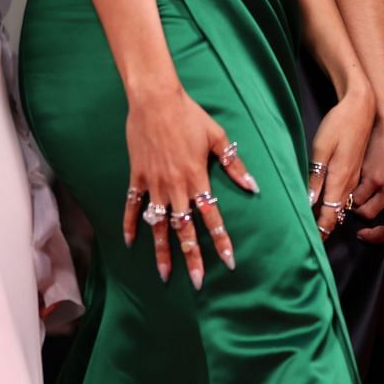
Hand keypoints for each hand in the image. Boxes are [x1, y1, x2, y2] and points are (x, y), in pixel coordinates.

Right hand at [122, 88, 256, 289]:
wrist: (155, 100)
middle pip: (184, 229)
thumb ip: (234, 164)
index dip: (220, 241)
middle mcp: (175, 186)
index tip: (228, 262)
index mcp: (197, 178)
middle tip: (197, 282)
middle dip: (191, 257)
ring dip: (161, 251)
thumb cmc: (189, 115)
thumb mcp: (217, 137)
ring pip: (158, 225)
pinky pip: (132, 206)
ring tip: (164, 275)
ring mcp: (154, 184)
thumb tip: (253, 186)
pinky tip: (129, 243)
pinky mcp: (137, 178)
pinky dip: (131, 225)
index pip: (212, 217)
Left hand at [308, 86, 374, 240]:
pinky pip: (347, 196)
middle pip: (338, 214)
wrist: (362, 107)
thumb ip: (316, 177)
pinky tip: (329, 208)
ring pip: (344, 207)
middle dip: (326, 229)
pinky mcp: (356, 171)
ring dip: (332, 219)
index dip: (321, 231)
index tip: (311, 244)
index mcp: (340, 179)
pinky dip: (338, 207)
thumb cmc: (339, 124)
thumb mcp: (321, 148)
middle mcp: (350, 183)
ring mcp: (355, 178)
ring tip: (318, 231)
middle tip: (312, 243)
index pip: (330, 214)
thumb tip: (309, 202)